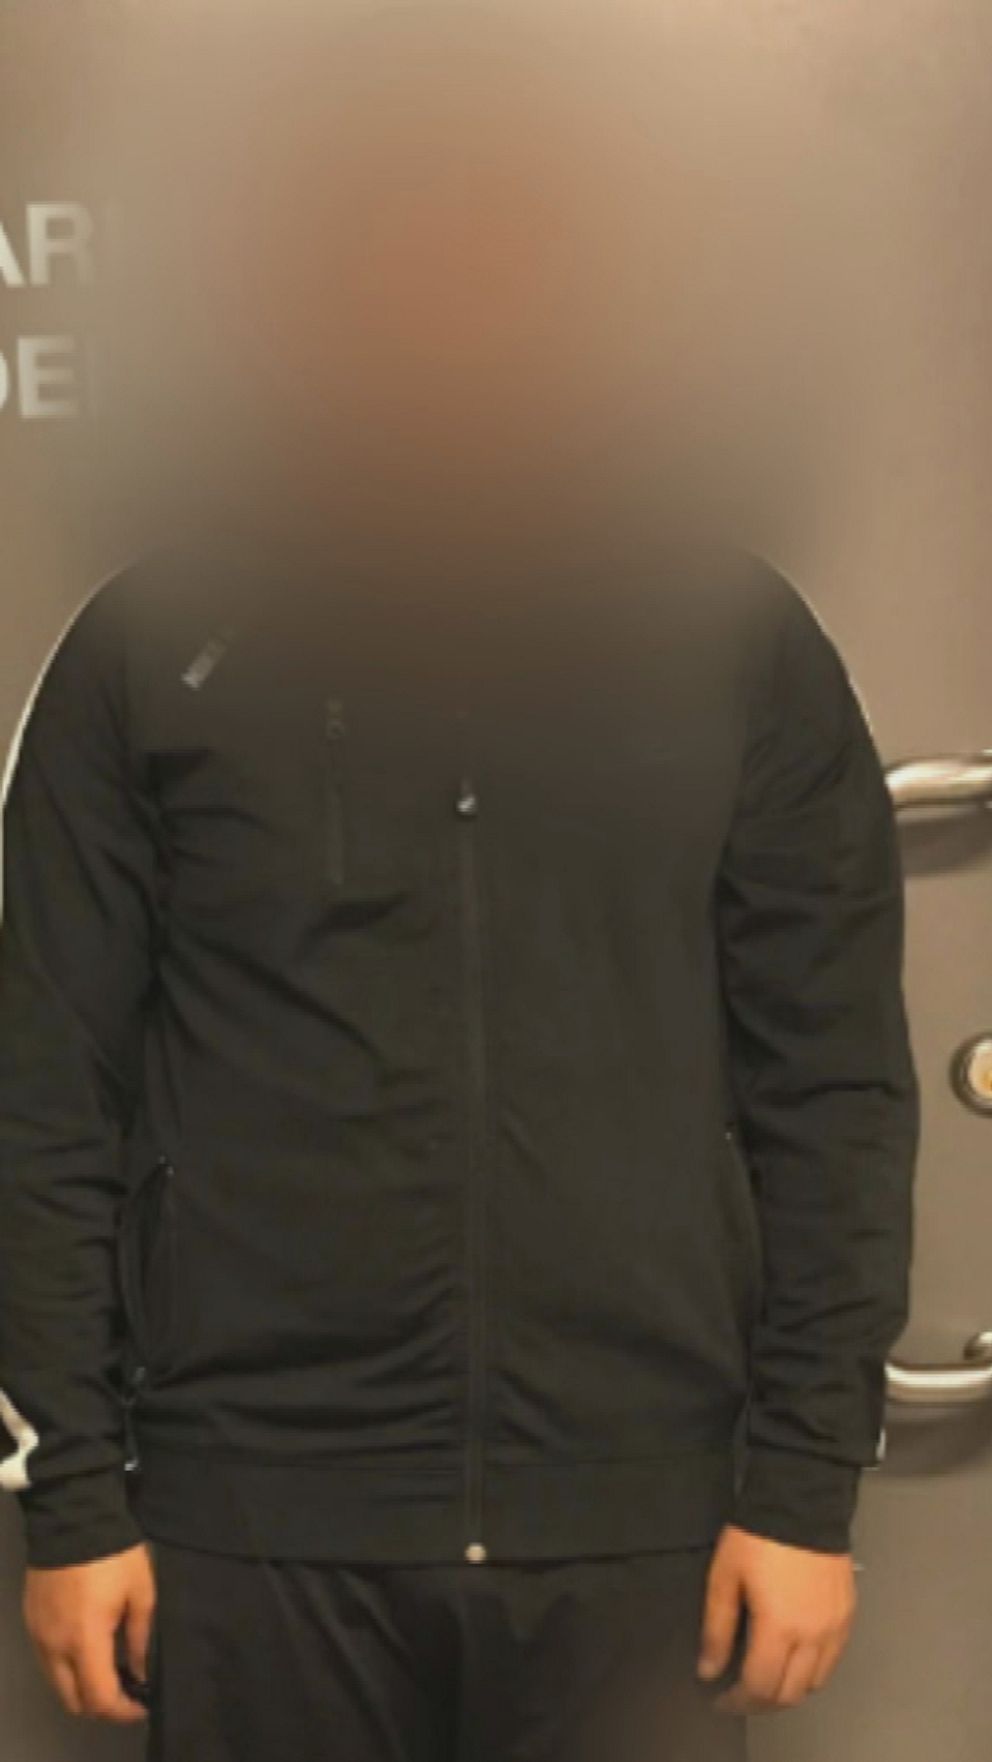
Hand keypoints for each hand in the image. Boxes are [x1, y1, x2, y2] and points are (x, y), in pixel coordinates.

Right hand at [24, 1544, 155, 1723]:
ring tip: (110, 1671)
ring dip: (82, 1688)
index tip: (142, 1704)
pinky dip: (67, 1668)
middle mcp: (54, 1647)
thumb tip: (140, 1673)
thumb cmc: (113, 1554)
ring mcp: (38, 1636)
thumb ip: (140, 1639)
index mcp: (84, 1641)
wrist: (72, 1516)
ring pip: (57, 1684)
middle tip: (126, 1691)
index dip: (122, 1711)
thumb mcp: (141, 1592)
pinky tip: (88, 1649)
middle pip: (73, 1702)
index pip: (98, 1699)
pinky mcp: (31, 1622)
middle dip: (101, 1707)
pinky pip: (48, 1661)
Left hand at [698, 1526, 855, 1713]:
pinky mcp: (847, 1615)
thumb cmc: (758, 1535)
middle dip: (761, 1703)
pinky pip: (832, 1661)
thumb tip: (708, 1669)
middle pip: (789, 1694)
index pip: (760, 1688)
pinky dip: (812, 1671)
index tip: (721, 1699)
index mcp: (779, 1628)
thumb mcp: (724, 1578)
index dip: (737, 1702)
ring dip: (788, 1690)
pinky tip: (793, 1659)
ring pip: (814, 1684)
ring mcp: (834, 1627)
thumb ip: (716, 1629)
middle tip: (740, 1696)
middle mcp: (812, 1636)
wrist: (800, 1499)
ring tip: (765, 1679)